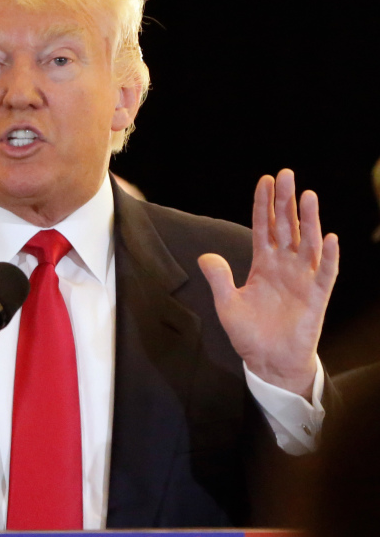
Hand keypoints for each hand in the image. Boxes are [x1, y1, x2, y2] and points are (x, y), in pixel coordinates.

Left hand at [198, 169, 338, 398]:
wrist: (269, 362)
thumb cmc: (250, 334)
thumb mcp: (227, 305)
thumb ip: (219, 279)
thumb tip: (205, 256)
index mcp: (264, 265)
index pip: (264, 227)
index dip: (264, 205)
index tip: (266, 180)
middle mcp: (285, 267)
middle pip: (286, 227)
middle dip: (285, 201)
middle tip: (287, 174)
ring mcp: (303, 280)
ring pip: (308, 243)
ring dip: (309, 220)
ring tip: (308, 196)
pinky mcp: (316, 298)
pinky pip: (325, 274)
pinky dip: (329, 257)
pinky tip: (330, 239)